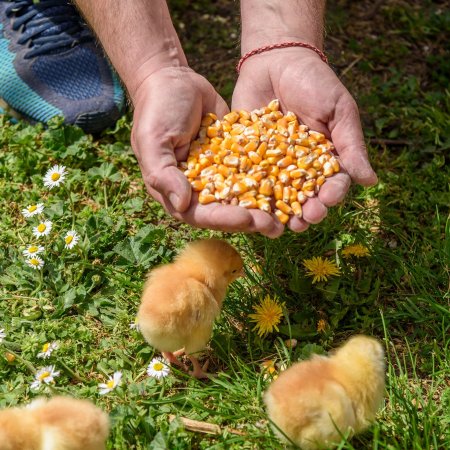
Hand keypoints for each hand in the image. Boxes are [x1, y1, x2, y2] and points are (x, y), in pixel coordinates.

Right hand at [131, 66, 284, 236]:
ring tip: (289, 215)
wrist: (172, 79)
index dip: (225, 219)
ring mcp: (220, 173)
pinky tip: (292, 183)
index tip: (248, 219)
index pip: (202, 214)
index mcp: (177, 191)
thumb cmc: (156, 111)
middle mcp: (200, 188)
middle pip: (227, 210)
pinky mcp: (236, 157)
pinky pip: (254, 169)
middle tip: (277, 226)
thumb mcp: (154, 142)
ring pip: (245, 194)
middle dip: (251, 219)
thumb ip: (163, 175)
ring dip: (266, 206)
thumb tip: (182, 205)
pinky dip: (271, 177)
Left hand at [232, 48, 376, 231]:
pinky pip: (249, 181)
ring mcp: (272, 166)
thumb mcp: (339, 110)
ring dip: (278, 214)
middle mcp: (299, 168)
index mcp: (325, 159)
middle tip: (302, 222)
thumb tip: (371, 181)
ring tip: (277, 227)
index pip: (332, 184)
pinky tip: (248, 208)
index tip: (327, 201)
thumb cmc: (314, 83)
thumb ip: (351, 145)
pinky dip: (249, 196)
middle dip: (305, 212)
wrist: (275, 61)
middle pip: (304, 197)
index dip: (331, 195)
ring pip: (276, 197)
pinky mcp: (248, 160)